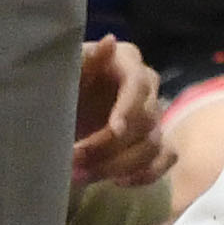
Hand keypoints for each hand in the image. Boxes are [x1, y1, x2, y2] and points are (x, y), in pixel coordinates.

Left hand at [72, 36, 170, 188]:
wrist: (58, 104)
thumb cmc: (60, 82)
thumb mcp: (66, 71)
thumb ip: (86, 59)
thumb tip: (109, 42)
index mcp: (127, 61)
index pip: (139, 84)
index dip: (128, 107)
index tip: (114, 130)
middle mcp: (147, 85)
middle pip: (145, 119)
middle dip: (110, 145)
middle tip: (75, 160)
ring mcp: (154, 114)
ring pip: (153, 144)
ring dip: (119, 165)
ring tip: (82, 175)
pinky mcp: (154, 140)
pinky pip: (164, 159)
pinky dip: (145, 174)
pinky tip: (118, 182)